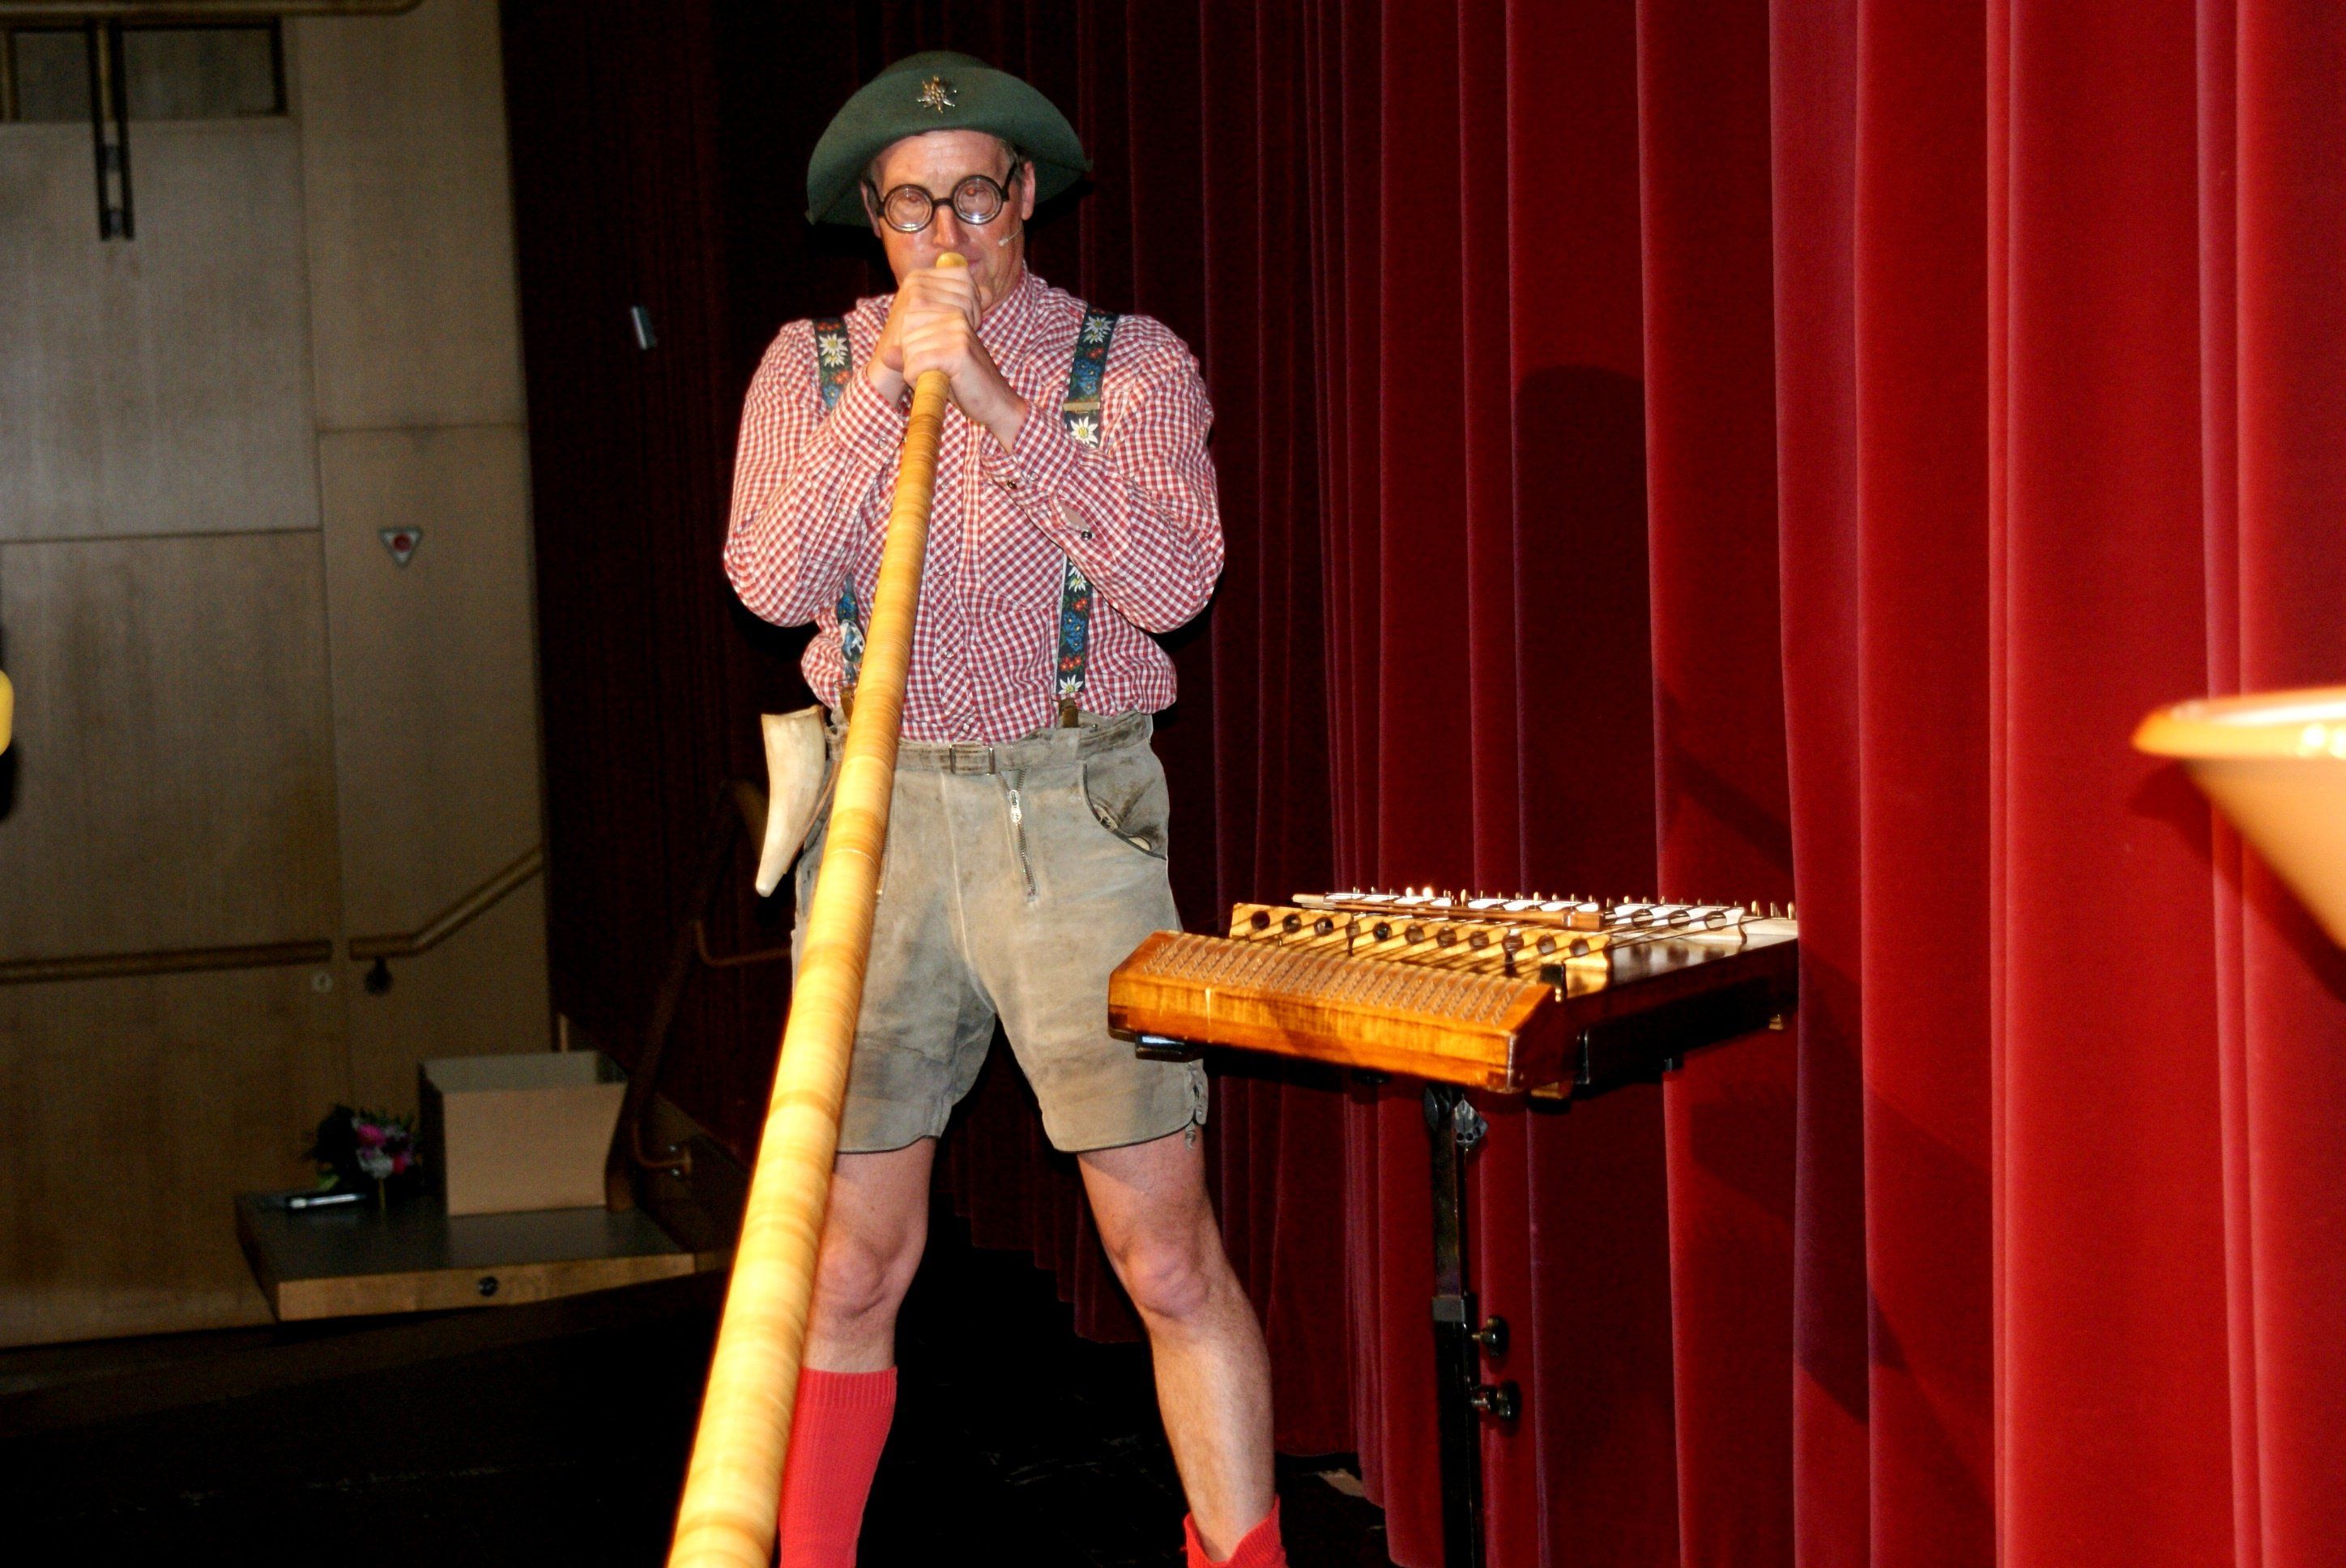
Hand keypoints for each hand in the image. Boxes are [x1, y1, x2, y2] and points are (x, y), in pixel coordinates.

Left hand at [865, 260, 1026, 450]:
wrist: (996, 403)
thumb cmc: (965, 384)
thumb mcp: (934, 365)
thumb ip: (910, 355)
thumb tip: (885, 354)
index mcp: (952, 312)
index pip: (909, 318)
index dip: (911, 345)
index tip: (931, 361)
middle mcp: (956, 316)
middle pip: (907, 333)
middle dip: (911, 358)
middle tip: (934, 373)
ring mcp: (958, 332)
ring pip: (910, 350)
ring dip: (916, 371)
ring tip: (938, 379)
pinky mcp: (958, 351)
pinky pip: (917, 364)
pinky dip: (918, 380)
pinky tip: (937, 385)